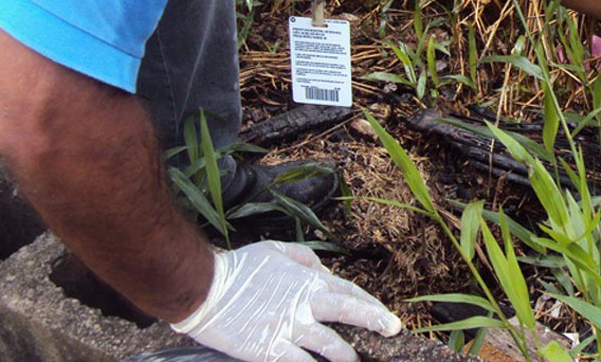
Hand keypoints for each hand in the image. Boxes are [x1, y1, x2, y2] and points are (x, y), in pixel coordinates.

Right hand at [171, 241, 401, 361]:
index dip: (370, 304)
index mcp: (308, 280)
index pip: (349, 292)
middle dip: (375, 321)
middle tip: (395, 330)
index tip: (387, 314)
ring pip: (330, 345)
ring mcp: (290, 328)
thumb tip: (325, 272)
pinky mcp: (271, 350)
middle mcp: (305, 304)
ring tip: (356, 361)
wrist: (205, 288)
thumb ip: (306, 259)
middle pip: (349, 312)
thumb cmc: (239, 267)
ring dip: (347, 355)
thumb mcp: (277, 250)